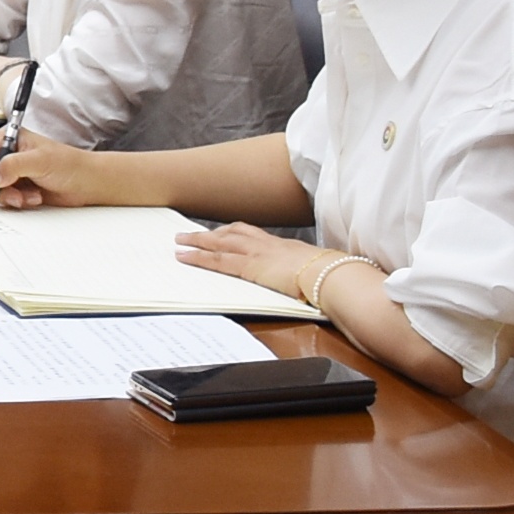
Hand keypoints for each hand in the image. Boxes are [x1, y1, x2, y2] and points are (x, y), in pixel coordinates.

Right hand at [0, 129, 99, 208]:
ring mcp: (11, 173)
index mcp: (10, 139)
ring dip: (9, 195)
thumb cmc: (70, 164)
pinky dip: (16, 201)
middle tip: (8, 192)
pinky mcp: (17, 188)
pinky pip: (4, 198)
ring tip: (26, 196)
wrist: (87, 184)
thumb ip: (14, 165)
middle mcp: (8, 154)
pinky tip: (33, 198)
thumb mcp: (40, 160)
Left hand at [174, 221, 337, 296]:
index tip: (224, 232)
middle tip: (192, 234)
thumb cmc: (333, 276)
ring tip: (181, 241)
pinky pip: (218, 260)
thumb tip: (315, 280)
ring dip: (198, 241)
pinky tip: (185, 257)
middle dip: (212, 233)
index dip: (236, 233)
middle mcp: (269, 245)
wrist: (332, 275)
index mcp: (286, 246)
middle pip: (233, 233)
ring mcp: (258, 253)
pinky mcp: (250, 266)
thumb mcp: (321, 271)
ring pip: (220, 243)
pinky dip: (198, 257)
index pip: (255, 236)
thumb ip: (310, 273)